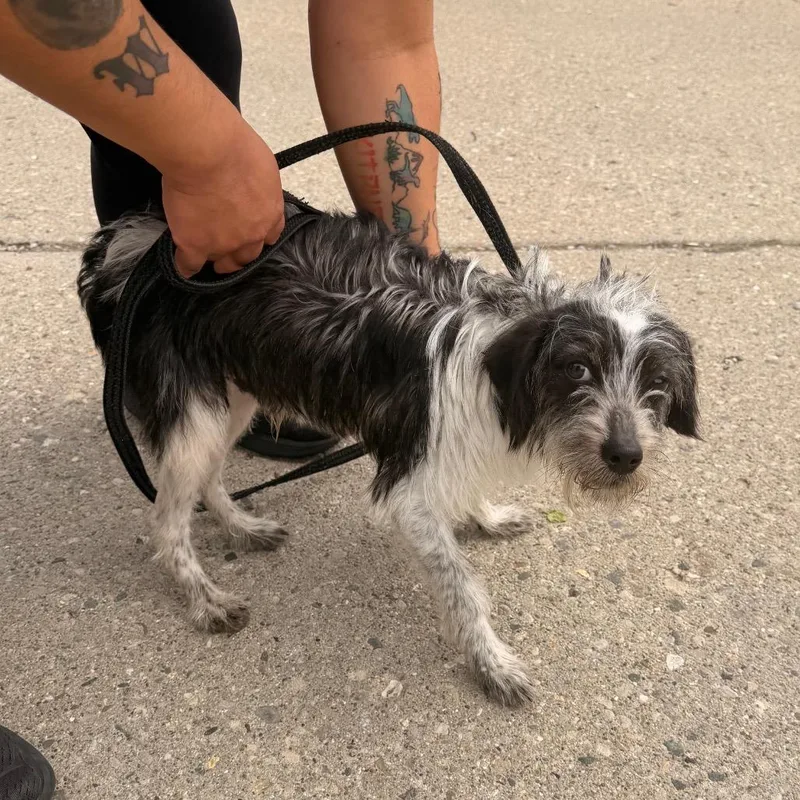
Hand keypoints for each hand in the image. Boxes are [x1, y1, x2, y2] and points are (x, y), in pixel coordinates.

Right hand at [160, 117, 284, 276]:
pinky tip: (182, 265)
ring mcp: (223, 243)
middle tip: (228, 254)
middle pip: (247, 256)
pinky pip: (189, 265)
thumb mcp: (262, 165)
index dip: (258, 237)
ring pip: (220, 261)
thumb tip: (251, 184)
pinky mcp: (195, 245)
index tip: (250, 236)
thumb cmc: (234, 146)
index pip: (270, 236)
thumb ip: (259, 184)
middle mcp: (251, 234)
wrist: (207, 152)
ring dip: (213, 259)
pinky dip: (184, 266)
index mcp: (270, 213)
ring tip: (204, 258)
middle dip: (238, 256)